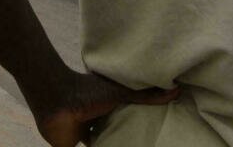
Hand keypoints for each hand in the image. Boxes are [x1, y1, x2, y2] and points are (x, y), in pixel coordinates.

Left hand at [31, 71, 178, 146]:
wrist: (56, 101)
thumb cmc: (87, 92)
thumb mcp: (120, 93)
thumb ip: (145, 95)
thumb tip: (176, 90)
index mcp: (105, 105)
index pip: (122, 116)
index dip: (133, 122)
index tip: (149, 129)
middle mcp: (94, 119)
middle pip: (111, 131)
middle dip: (121, 138)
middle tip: (143, 145)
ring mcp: (82, 133)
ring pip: (99, 144)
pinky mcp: (71, 146)